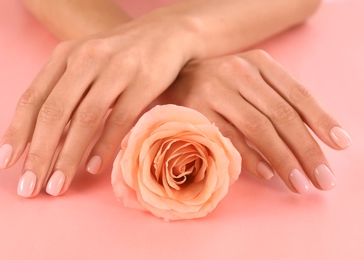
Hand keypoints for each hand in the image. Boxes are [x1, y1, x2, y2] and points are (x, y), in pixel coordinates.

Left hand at [0, 14, 198, 196]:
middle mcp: (86, 58)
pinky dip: (104, 145)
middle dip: (39, 153)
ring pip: (85, 118)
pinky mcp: (143, 81)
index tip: (6, 163)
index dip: (17, 132)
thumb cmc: (122, 55)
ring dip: (68, 156)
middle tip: (30, 186)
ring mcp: (116, 69)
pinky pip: (119, 119)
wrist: (167, 32)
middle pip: (54, 112)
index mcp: (65, 55)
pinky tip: (93, 167)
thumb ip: (67, 94)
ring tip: (58, 185)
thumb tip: (47, 139)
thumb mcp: (88, 64)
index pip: (33, 98)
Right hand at [157, 49, 351, 192]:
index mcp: (259, 63)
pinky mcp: (194, 109)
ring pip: (258, 128)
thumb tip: (310, 137)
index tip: (339, 145)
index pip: (297, 94)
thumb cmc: (219, 81)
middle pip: (281, 115)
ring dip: (282, 158)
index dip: (322, 120)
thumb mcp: (250, 77)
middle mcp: (239, 72)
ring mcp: (215, 90)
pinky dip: (249, 157)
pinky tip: (266, 173)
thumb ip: (276, 98)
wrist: (173, 71)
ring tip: (298, 182)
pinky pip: (227, 137)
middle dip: (306, 149)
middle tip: (322, 178)